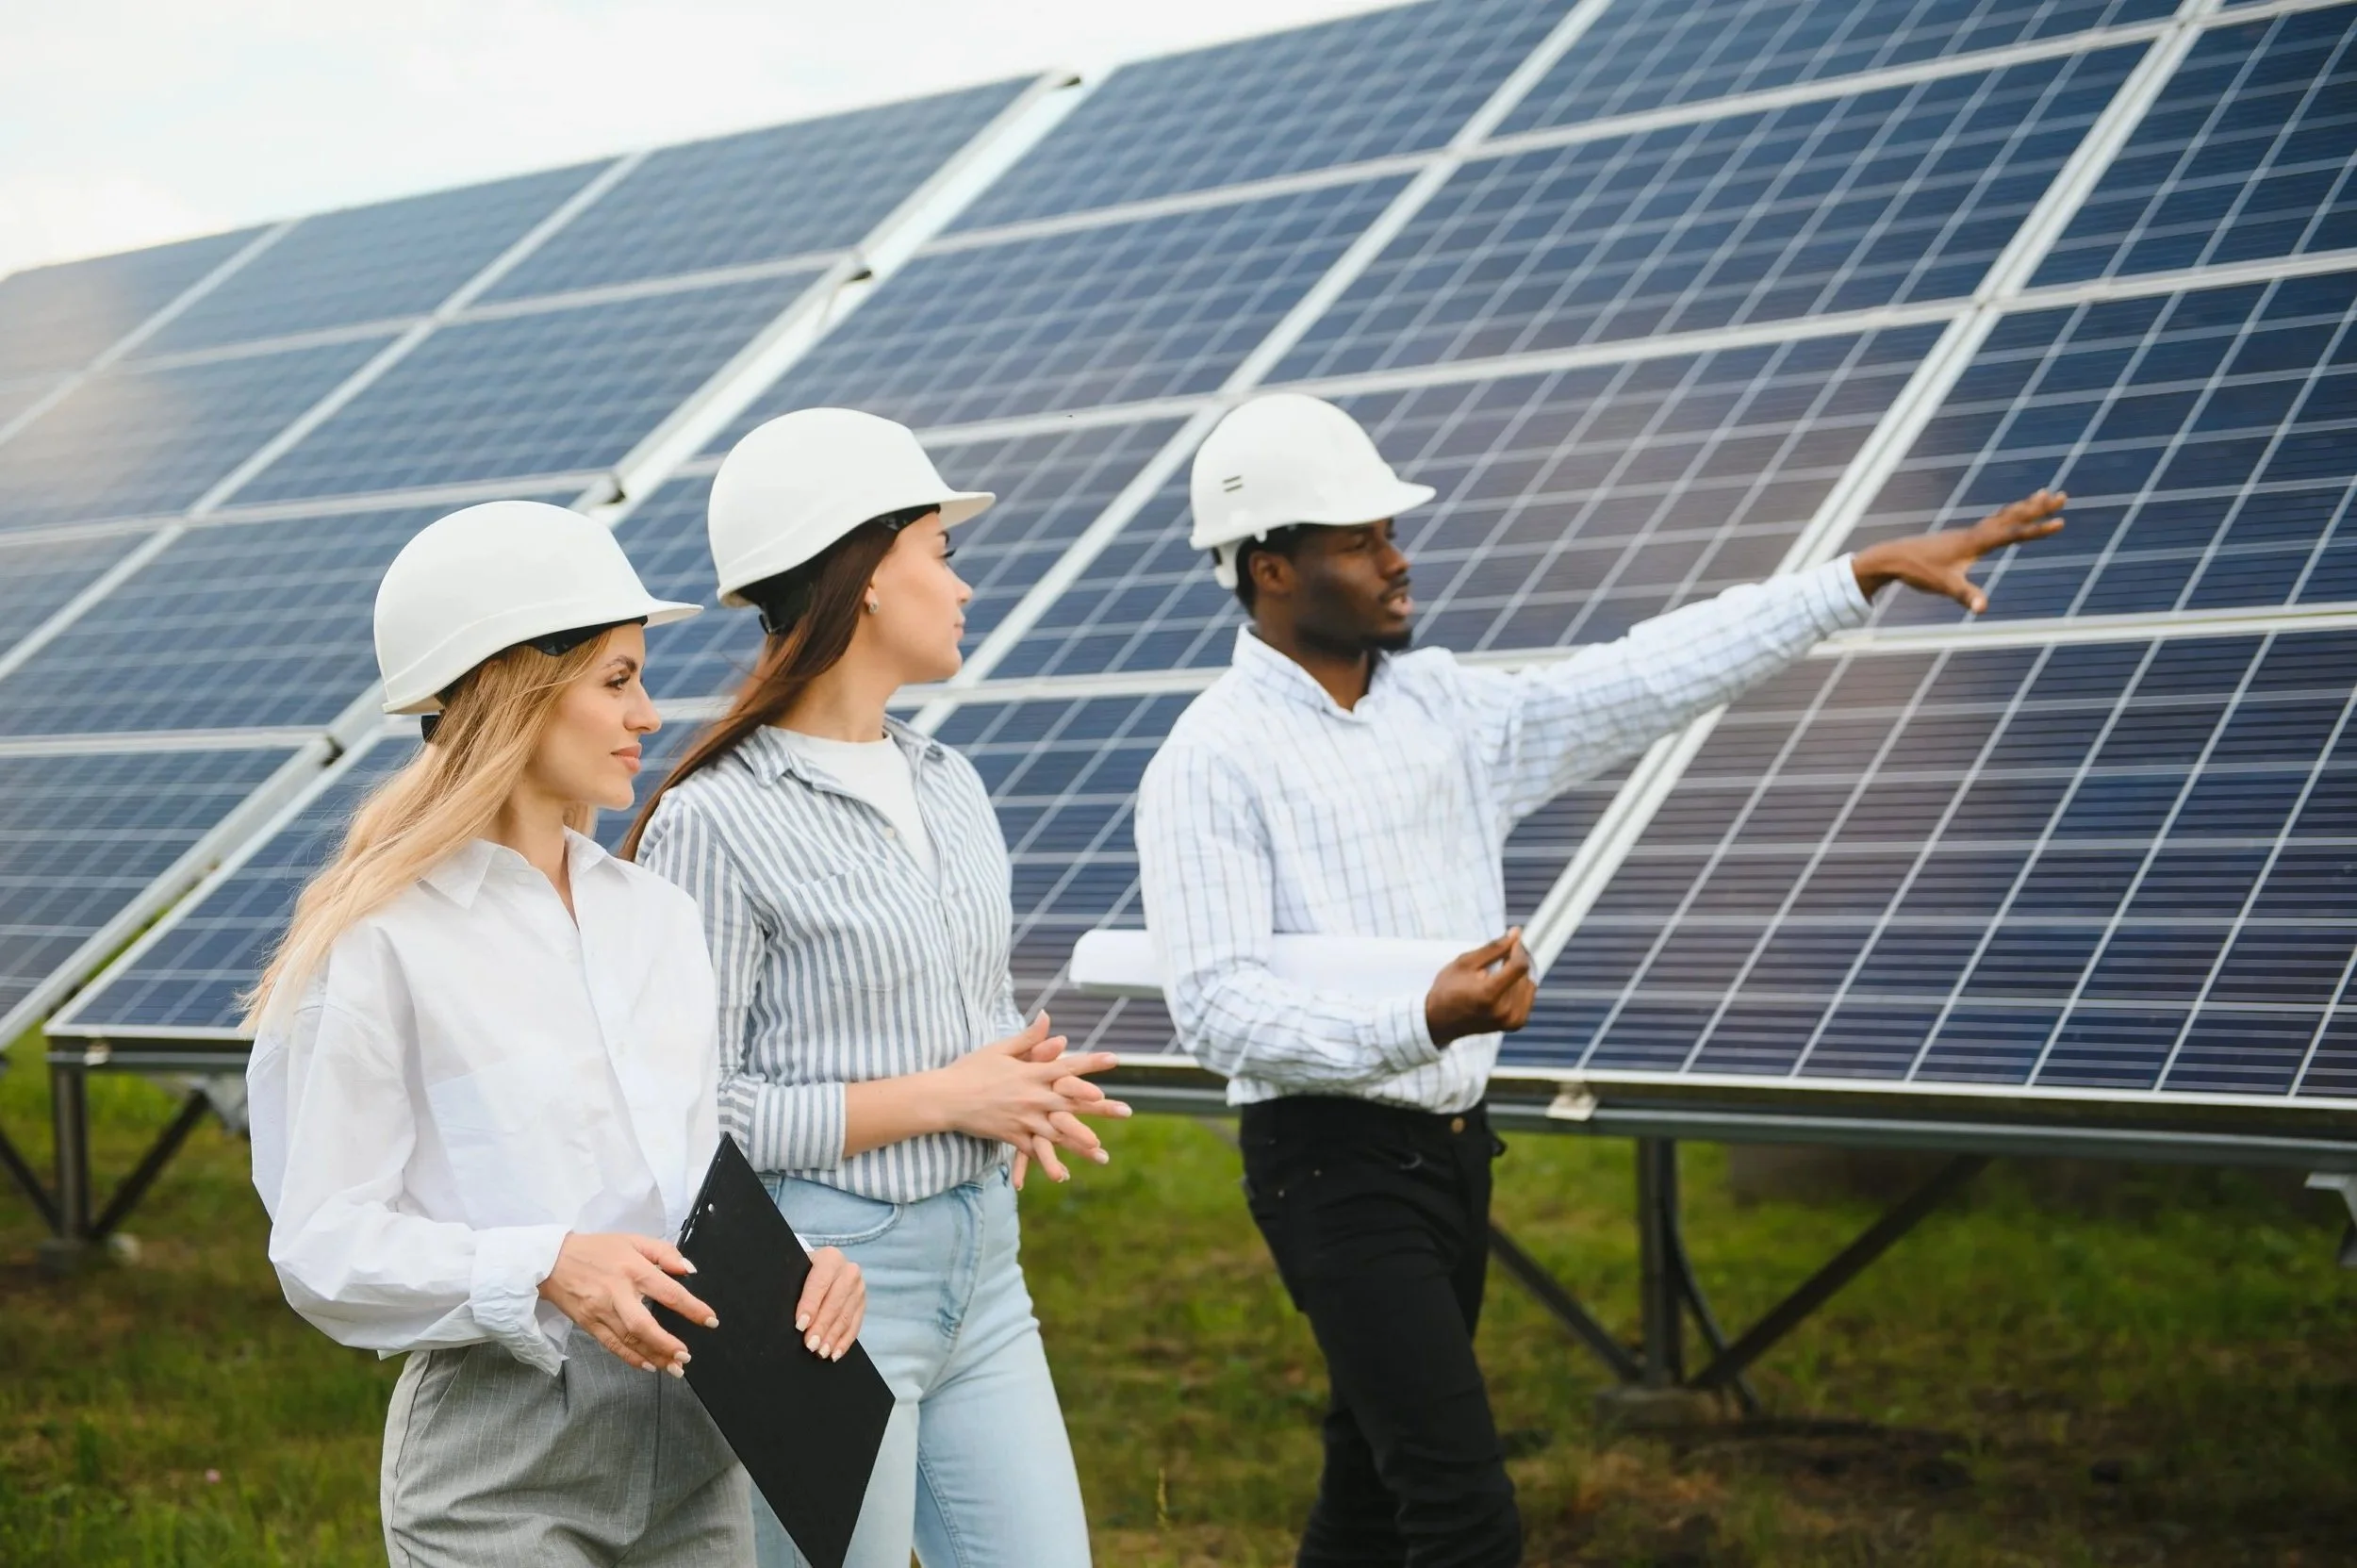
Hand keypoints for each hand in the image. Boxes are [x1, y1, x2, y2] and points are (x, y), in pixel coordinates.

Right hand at [536, 1232, 715, 1375]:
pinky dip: (630, 1358)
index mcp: (633, 1268)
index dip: (691, 1308)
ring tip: (674, 1368)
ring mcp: (601, 1311)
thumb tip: (688, 1269)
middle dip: (667, 1344)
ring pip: (629, 1340)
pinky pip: (612, 1345)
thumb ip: (663, 1252)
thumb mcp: (633, 1239)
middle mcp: (617, 1293)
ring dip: (653, 1356)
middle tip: (686, 1356)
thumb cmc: (597, 1249)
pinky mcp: (588, 1324)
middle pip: (643, 1324)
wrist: (551, 1260)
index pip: (668, 1291)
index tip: (710, 1320)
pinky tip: (647, 1365)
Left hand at [794, 1246, 864, 1360]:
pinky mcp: (862, 1303)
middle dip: (821, 1326)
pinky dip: (844, 1341)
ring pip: (846, 1316)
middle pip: (835, 1302)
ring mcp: (858, 1288)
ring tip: (821, 1352)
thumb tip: (780, 1310)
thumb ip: (791, 1286)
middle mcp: (848, 1271)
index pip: (819, 1284)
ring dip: (833, 1337)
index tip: (800, 1325)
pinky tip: (835, 1353)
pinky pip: (855, 1325)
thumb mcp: (795, 1272)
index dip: (809, 1305)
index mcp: (830, 1258)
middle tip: (810, 1345)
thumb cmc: (801, 1273)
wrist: (821, 1268)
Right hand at [932, 1014, 1123, 1182]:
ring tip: (1101, 1150)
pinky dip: (1047, 1162)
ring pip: (1058, 1132)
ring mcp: (1023, 1119)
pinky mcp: (1012, 1136)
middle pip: (1073, 1102)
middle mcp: (1033, 1097)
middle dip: (1102, 1107)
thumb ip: (1029, 1038)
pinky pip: (1034, 1151)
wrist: (945, 1097)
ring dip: (1081, 1140)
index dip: (1093, 1063)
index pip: (1069, 1066)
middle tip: (1127, 1111)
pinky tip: (1062, 1174)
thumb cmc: (971, 1069)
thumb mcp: (1000, 1049)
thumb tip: (1047, 1017)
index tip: (1116, 1059)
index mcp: (1032, 1073)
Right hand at [1424, 929, 1536, 1046]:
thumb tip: (1516, 933)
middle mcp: (1504, 1011)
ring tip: (1492, 978)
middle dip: (1514, 961)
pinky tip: (1501, 988)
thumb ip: (1494, 948)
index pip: (1519, 966)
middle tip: (1494, 962)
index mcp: (1488, 995)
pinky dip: (1519, 986)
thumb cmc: (1448, 989)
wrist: (1441, 1021)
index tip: (1512, 941)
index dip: (1518, 949)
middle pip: (1524, 973)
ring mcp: (1511, 1020)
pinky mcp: (1516, 1023)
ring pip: (1528, 982)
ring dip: (1516, 974)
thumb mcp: (1465, 962)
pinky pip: (1529, 994)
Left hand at [1851, 489, 2066, 612]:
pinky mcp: (1962, 536)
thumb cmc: (1919, 571)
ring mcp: (1968, 533)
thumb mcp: (1945, 586)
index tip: (2061, 522)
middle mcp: (1975, 533)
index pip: (2014, 533)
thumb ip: (1966, 596)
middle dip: (2039, 508)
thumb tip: (1982, 609)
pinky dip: (2007, 515)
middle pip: (2013, 516)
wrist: (1893, 557)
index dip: (2038, 529)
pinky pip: (1992, 521)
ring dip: (2025, 506)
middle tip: (2062, 495)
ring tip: (2043, 494)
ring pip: (2003, 515)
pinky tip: (2009, 516)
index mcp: (1976, 542)